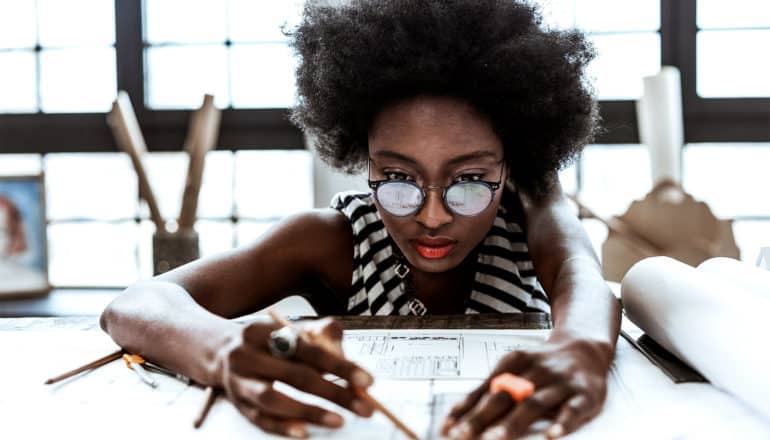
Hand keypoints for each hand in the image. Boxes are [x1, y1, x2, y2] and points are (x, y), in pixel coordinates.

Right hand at [216, 317, 374, 437]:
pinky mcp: (238, 406)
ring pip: (273, 400)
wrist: (220, 352)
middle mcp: (246, 356)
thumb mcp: (290, 328)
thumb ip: (322, 336)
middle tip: (363, 407)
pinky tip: (305, 432)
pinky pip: (260, 420)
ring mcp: (239, 383)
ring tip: (339, 420)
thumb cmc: (267, 341)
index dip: (339, 365)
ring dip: (309, 412)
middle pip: (294, 375)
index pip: (307, 349)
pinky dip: (283, 427)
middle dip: (333, 392)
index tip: (367, 381)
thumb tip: (349, 363)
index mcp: (262, 332)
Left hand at [442, 336, 613, 438]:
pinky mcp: (585, 395)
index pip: (485, 388)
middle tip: (463, 435)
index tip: (448, 427)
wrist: (584, 348)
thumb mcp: (514, 368)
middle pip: (505, 395)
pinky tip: (550, 436)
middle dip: (482, 417)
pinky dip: (561, 423)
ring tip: (494, 438)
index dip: (465, 408)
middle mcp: (536, 371)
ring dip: (513, 422)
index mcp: (514, 362)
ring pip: (534, 403)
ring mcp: (560, 382)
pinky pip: (573, 410)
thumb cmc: (543, 364)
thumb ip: (489, 390)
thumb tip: (456, 415)